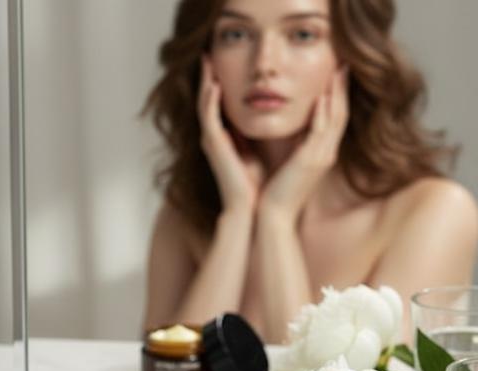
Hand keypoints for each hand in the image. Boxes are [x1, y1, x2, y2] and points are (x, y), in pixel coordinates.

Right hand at [198, 56, 263, 213]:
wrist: (253, 209)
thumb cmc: (259, 185)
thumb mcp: (260, 150)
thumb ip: (258, 133)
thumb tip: (272, 113)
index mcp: (226, 138)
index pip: (219, 104)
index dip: (219, 84)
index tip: (224, 65)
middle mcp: (216, 138)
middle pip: (208, 100)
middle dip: (208, 77)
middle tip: (208, 54)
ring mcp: (213, 141)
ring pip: (205, 104)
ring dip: (206, 82)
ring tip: (208, 61)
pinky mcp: (215, 146)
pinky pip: (209, 118)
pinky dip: (210, 100)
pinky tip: (214, 84)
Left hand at [259, 67, 348, 220]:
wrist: (272, 217)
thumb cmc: (275, 194)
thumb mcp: (288, 165)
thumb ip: (292, 147)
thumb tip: (289, 132)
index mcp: (320, 155)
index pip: (334, 120)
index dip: (337, 97)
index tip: (335, 75)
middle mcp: (326, 154)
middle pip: (341, 114)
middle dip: (342, 89)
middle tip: (343, 64)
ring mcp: (321, 158)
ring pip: (336, 118)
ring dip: (337, 93)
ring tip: (338, 70)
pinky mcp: (310, 161)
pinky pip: (321, 130)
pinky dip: (323, 111)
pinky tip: (322, 93)